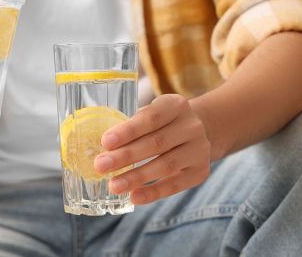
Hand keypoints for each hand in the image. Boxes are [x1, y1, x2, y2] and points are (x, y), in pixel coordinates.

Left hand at [94, 94, 210, 204]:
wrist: (198, 132)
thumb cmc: (163, 123)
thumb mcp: (152, 114)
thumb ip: (132, 126)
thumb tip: (102, 147)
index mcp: (175, 105)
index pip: (151, 118)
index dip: (127, 131)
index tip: (105, 142)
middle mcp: (191, 126)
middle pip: (156, 143)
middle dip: (125, 156)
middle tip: (101, 166)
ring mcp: (199, 149)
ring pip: (166, 165)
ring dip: (137, 177)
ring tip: (114, 186)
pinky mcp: (200, 172)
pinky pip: (176, 185)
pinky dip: (154, 192)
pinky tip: (134, 197)